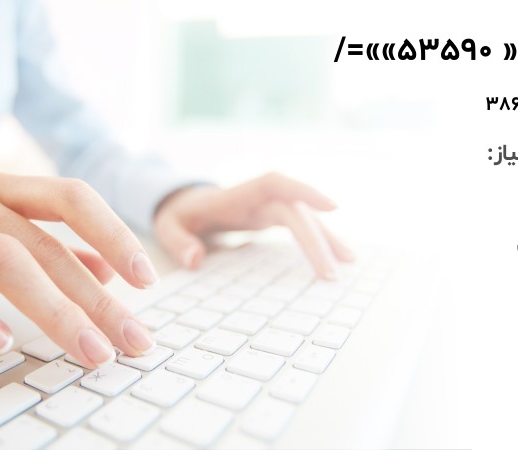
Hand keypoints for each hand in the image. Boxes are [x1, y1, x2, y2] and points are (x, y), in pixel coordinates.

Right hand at [0, 173, 157, 366]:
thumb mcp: (16, 247)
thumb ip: (62, 254)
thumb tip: (113, 273)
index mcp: (7, 190)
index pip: (71, 197)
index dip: (114, 233)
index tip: (147, 279)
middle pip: (42, 244)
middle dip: (93, 298)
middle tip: (126, 338)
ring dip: (50, 309)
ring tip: (84, 348)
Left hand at [153, 172, 354, 277]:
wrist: (184, 204)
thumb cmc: (179, 214)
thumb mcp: (167, 226)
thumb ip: (177, 241)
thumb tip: (195, 259)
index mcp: (238, 194)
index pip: (276, 184)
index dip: (304, 191)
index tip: (333, 207)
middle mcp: (260, 197)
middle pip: (296, 211)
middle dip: (317, 239)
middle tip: (332, 273)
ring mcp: (269, 207)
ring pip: (306, 218)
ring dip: (328, 238)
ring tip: (350, 262)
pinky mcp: (274, 218)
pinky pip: (302, 226)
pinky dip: (319, 241)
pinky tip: (337, 258)